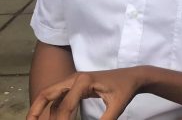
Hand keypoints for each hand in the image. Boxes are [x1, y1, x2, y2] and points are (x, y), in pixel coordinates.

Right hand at [27, 67, 144, 119]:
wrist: (133, 77)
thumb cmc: (126, 89)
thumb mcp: (116, 106)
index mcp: (84, 81)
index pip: (65, 106)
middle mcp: (76, 78)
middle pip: (48, 93)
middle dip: (36, 110)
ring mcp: (75, 80)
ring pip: (52, 94)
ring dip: (42, 109)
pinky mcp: (77, 85)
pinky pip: (60, 96)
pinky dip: (52, 107)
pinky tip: (50, 119)